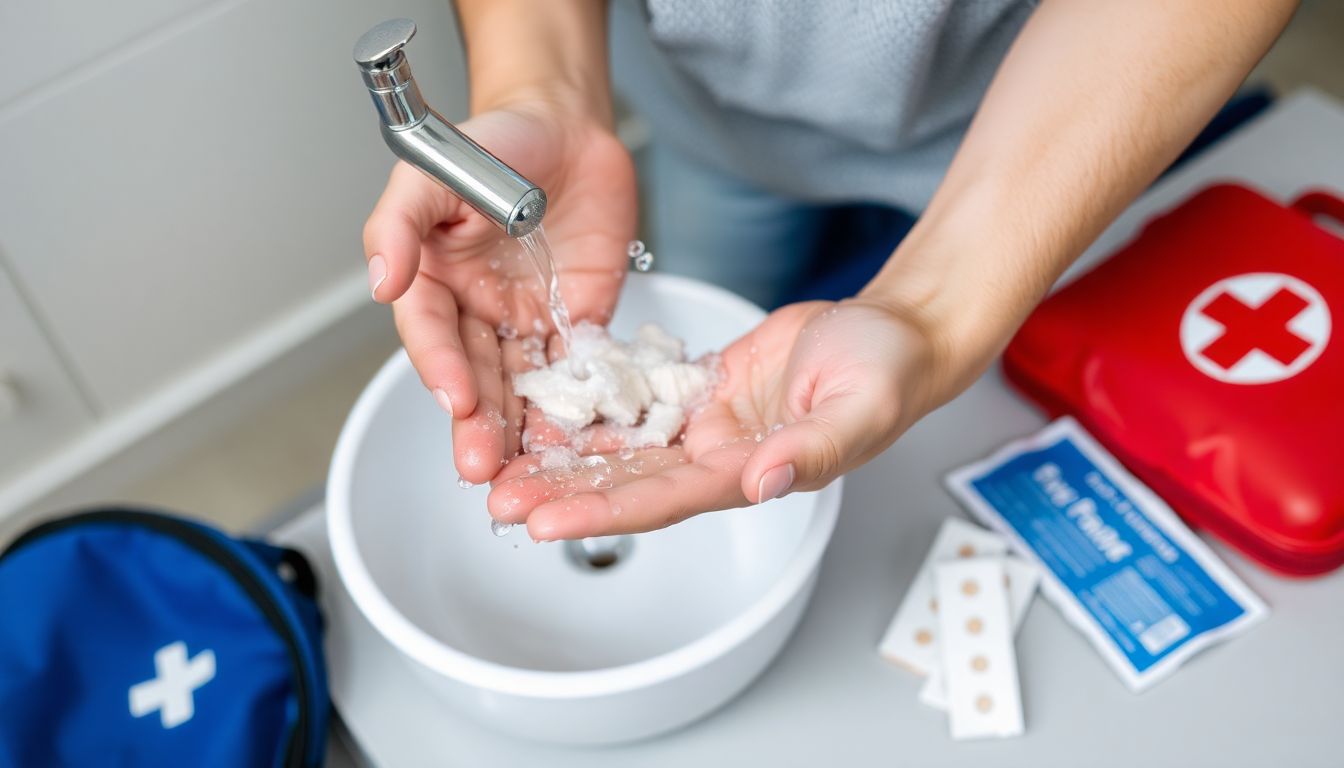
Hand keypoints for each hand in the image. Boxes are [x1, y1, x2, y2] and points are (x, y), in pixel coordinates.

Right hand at [362, 98, 636, 483]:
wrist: (569, 129)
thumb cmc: (496, 143)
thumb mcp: (434, 170)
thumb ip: (399, 222)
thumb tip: (379, 280)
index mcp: (435, 281)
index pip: (432, 334)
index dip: (441, 367)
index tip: (456, 398)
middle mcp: (477, 312)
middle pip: (473, 376)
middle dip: (477, 422)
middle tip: (480, 466)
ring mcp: (526, 324)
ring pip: (520, 388)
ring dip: (519, 432)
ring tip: (523, 474)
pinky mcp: (576, 327)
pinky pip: (576, 375)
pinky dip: (576, 410)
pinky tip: (578, 444)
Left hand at [487, 299, 942, 539]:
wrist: (892, 331)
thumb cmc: (889, 369)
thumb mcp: (862, 405)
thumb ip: (817, 447)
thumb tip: (766, 480)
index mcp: (751, 472)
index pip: (663, 500)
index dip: (603, 512)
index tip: (546, 522)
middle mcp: (719, 458)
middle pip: (628, 483)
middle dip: (563, 494)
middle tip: (498, 501)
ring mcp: (707, 426)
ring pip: (624, 449)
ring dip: (567, 459)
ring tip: (504, 466)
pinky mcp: (701, 391)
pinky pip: (639, 403)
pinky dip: (594, 410)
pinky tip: (547, 412)